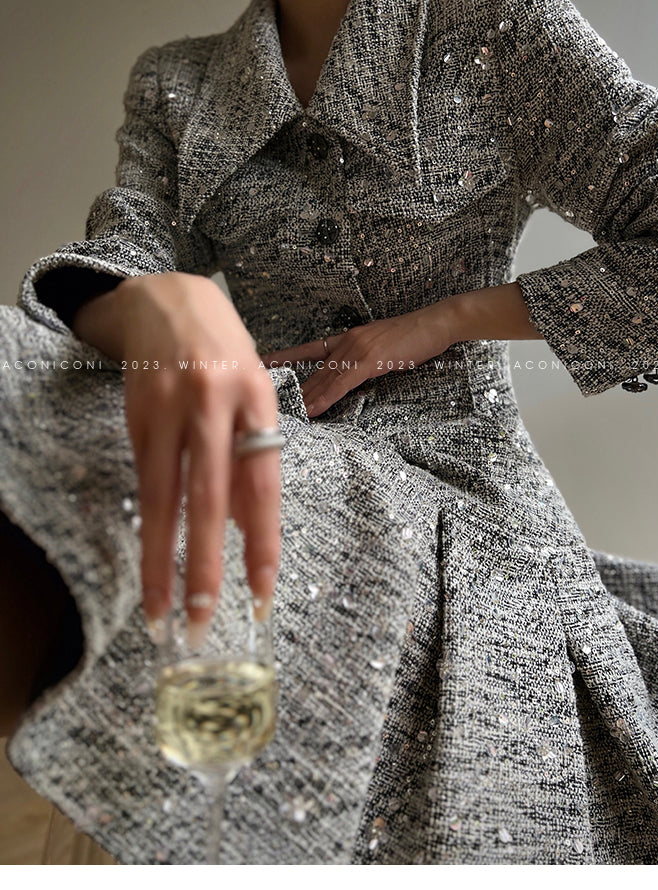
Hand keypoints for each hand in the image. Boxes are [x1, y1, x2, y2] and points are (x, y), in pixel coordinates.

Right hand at [113, 272, 280, 643]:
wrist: (170, 299)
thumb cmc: (224, 357)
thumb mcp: (254, 396)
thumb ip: (252, 459)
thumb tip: (250, 529)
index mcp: (257, 400)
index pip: (263, 484)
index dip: (262, 542)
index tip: (262, 592)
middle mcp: (214, 403)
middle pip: (209, 496)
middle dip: (206, 564)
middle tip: (204, 618)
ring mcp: (169, 408)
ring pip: (165, 497)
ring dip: (163, 559)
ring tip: (162, 609)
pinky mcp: (135, 415)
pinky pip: (144, 479)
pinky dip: (150, 523)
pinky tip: (152, 557)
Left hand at [259, 303, 453, 417]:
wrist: (435, 323)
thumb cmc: (415, 335)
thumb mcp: (382, 347)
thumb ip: (363, 360)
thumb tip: (351, 376)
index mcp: (347, 338)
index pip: (307, 350)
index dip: (284, 358)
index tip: (263, 364)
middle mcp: (346, 342)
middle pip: (312, 370)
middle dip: (290, 387)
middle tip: (264, 398)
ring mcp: (356, 350)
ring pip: (323, 379)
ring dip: (304, 399)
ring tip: (285, 414)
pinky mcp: (370, 360)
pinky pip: (342, 383)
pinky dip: (325, 398)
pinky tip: (313, 409)